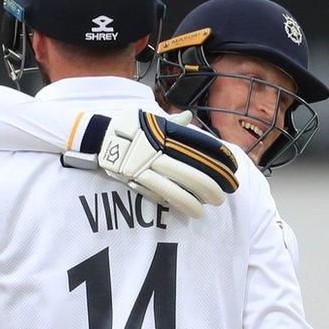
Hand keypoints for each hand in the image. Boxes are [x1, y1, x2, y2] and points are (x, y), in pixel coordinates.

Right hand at [62, 110, 239, 217]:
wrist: (97, 136)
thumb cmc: (127, 126)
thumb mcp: (149, 118)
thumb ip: (171, 122)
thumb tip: (190, 117)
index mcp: (164, 133)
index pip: (198, 146)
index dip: (217, 158)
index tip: (232, 168)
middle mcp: (156, 151)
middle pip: (190, 172)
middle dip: (209, 186)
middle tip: (223, 197)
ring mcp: (145, 168)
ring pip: (174, 188)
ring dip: (192, 202)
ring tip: (205, 211)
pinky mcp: (133, 180)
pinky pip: (156, 194)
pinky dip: (171, 202)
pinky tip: (184, 209)